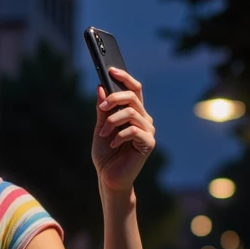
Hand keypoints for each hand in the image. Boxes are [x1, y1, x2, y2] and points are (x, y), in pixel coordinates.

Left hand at [92, 69, 155, 196]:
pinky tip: (112, 144)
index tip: (110, 69)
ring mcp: (148, 131)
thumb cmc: (105, 154)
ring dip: (112, 121)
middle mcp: (144, 119)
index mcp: (134, 113)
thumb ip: (102, 109)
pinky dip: (119, 135)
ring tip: (103, 133)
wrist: (109, 178)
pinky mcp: (148, 143)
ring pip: (131, 112)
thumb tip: (100, 87)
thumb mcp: (100, 127)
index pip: (134, 89)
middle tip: (102, 107)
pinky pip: (134, 130)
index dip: (124, 78)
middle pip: (132, 97)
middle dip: (114, 99)